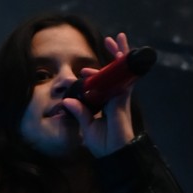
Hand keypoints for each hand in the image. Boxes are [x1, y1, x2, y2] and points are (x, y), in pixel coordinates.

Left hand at [65, 32, 136, 156]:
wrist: (114, 154)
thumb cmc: (103, 144)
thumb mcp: (87, 127)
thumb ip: (79, 113)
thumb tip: (67, 102)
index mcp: (106, 103)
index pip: (103, 83)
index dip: (95, 74)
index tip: (82, 72)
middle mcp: (115, 97)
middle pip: (116, 72)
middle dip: (114, 56)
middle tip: (110, 41)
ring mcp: (120, 97)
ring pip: (122, 71)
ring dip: (121, 54)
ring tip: (119, 38)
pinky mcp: (123, 98)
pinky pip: (126, 78)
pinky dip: (125, 65)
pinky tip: (124, 52)